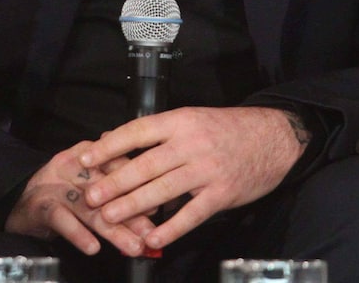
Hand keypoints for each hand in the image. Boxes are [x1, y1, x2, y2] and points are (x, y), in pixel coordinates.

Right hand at [5, 146, 155, 257]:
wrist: (22, 203)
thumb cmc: (64, 195)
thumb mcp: (91, 190)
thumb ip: (119, 196)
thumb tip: (154, 212)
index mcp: (89, 157)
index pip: (120, 166)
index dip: (142, 187)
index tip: (161, 209)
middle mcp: (74, 166)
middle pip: (107, 188)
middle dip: (132, 213)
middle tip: (151, 234)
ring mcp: (55, 185)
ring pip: (89, 207)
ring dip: (112, 229)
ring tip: (132, 247)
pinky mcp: (40, 204)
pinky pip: (61, 219)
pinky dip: (77, 233)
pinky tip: (92, 247)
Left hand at [77, 106, 304, 249]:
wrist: (272, 138)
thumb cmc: (225, 129)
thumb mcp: (190, 119)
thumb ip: (156, 131)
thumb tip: (113, 138)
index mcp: (179, 121)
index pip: (136, 132)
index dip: (108, 147)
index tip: (85, 159)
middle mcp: (190, 144)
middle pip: (145, 165)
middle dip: (114, 183)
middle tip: (90, 196)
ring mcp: (206, 170)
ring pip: (163, 190)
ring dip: (133, 206)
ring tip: (109, 218)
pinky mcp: (222, 194)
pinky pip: (191, 214)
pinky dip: (170, 228)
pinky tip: (151, 239)